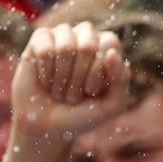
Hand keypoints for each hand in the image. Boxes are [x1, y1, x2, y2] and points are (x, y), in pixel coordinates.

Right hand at [11, 23, 130, 147]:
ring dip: (61, 78)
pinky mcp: (40, 38)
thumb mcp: (111, 105)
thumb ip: (121, 80)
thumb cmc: (81, 114)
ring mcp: (63, 35)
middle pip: (88, 46)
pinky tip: (45, 81)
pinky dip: (45, 72)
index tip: (91, 92)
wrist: (46, 127)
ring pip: (65, 47)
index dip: (98, 72)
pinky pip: (45, 49)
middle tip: (73, 95)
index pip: (109, 45)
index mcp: (108, 47)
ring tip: (58, 91)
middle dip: (79, 78)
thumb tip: (111, 53)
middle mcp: (87, 36)